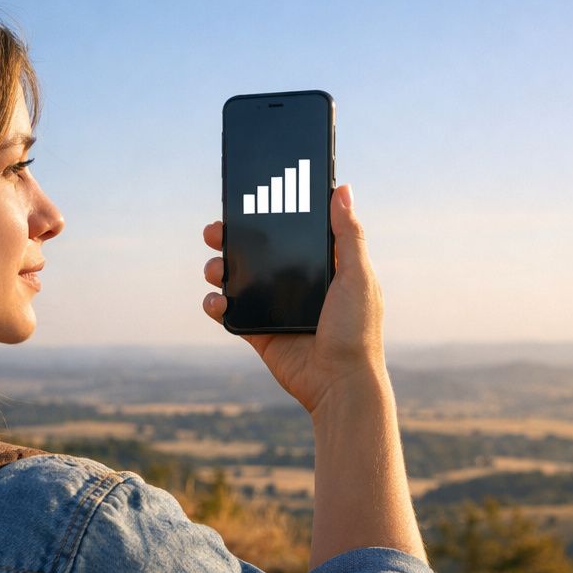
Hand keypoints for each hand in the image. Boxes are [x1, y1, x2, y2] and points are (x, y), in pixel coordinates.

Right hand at [201, 184, 385, 413]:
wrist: (339, 383)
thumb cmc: (357, 331)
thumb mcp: (358, 277)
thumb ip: (348, 235)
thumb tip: (343, 189)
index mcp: (322, 266)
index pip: (291, 231)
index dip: (270, 214)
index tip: (249, 197)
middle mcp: (296, 283)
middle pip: (256, 252)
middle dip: (232, 238)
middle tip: (216, 230)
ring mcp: (274, 307)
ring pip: (237, 278)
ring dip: (218, 267)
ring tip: (214, 267)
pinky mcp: (258, 332)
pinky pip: (229, 312)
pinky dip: (216, 303)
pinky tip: (217, 299)